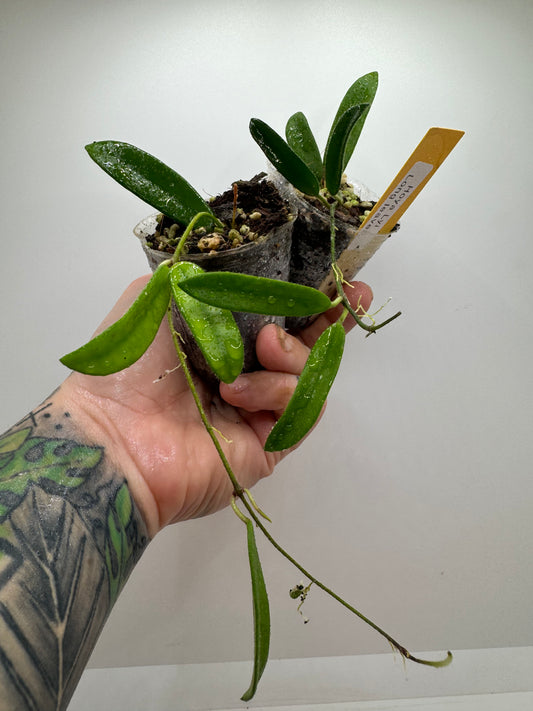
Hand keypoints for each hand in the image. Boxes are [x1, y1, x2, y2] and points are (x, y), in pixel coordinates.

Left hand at [58, 276, 371, 536]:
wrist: (114, 433)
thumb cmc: (130, 362)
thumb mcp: (160, 294)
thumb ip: (204, 275)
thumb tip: (244, 271)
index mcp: (219, 340)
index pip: (275, 314)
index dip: (307, 295)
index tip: (336, 276)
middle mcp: (244, 373)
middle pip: (304, 343)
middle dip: (331, 317)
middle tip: (352, 293)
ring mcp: (259, 411)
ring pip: (309, 372)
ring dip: (291, 351)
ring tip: (260, 347)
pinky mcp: (270, 443)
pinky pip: (301, 407)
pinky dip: (277, 391)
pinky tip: (238, 392)